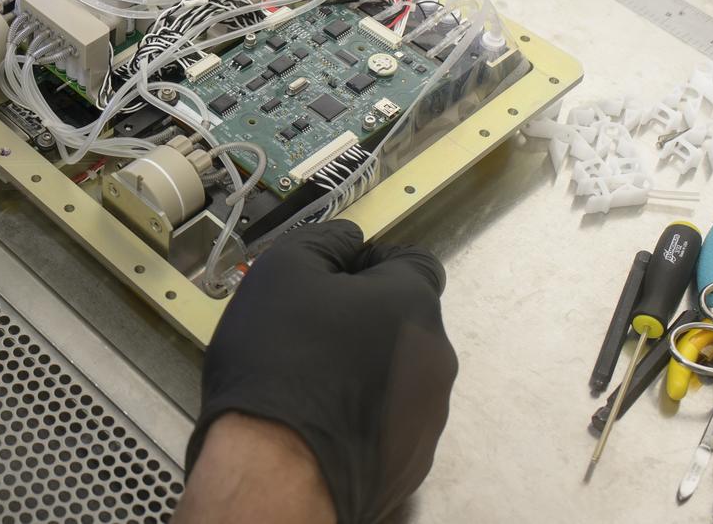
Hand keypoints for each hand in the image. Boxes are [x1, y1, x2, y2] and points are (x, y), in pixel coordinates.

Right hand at [189, 220, 456, 523]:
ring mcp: (427, 417)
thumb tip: (347, 239)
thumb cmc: (280, 365)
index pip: (414, 261)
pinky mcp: (410, 462)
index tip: (334, 274)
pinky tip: (319, 418)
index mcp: (413, 305)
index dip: (371, 261)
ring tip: (308, 378)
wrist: (277, 472)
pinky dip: (362, 413)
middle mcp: (436, 360)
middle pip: (404, 319)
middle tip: (310, 326)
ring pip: (397, 372)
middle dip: (364, 316)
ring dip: (364, 366)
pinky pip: (389, 420)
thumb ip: (325, 240)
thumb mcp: (283, 269)